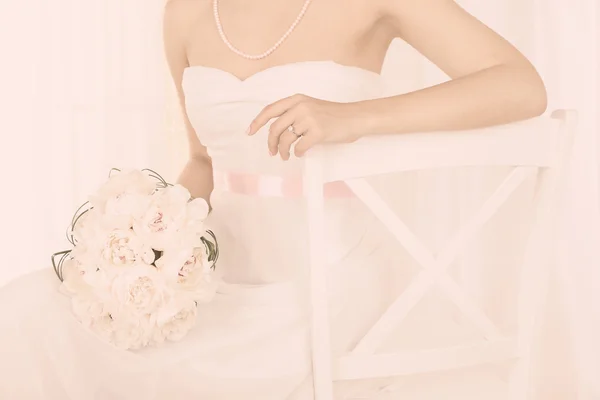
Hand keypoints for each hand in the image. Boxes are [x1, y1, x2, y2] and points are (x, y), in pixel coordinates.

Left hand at [246, 94, 364, 159]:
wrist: (355, 117)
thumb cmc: (334, 115)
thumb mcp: (311, 107)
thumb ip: (294, 114)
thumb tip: (276, 132)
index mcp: (297, 99)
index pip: (270, 110)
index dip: (257, 122)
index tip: (249, 132)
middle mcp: (301, 106)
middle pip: (275, 128)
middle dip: (270, 143)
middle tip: (272, 152)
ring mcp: (309, 119)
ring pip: (286, 139)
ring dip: (283, 151)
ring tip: (286, 156)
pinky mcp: (318, 132)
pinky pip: (299, 147)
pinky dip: (297, 153)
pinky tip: (300, 153)